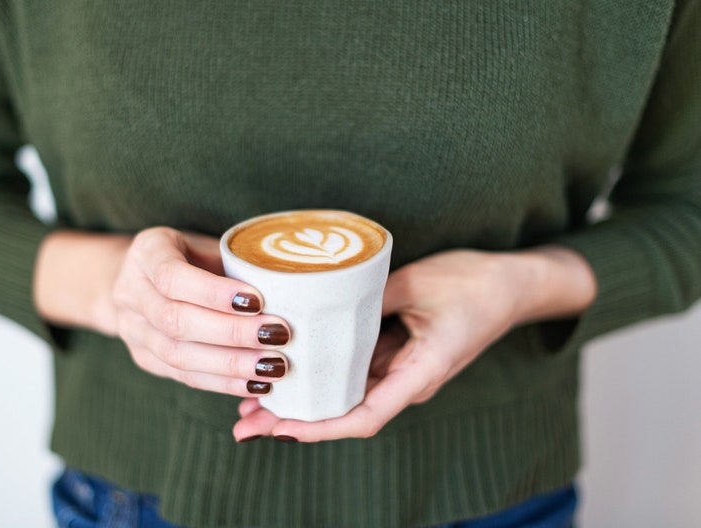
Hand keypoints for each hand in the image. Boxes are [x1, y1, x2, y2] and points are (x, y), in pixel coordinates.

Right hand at [35, 227, 290, 397]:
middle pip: (175, 321)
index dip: (214, 293)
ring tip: (273, 365)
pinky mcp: (144, 358)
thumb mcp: (207, 244)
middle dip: (232, 332)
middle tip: (277, 335)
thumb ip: (235, 264)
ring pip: (178, 355)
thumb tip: (289, 288)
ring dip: (231, 364)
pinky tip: (255, 383)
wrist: (144, 277)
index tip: (257, 300)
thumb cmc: (191, 255)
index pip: (173, 276)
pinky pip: (183, 376)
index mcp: (146, 252)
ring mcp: (132, 329)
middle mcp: (130, 292)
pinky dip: (223, 383)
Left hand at [232, 247, 595, 441]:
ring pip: (346, 396)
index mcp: (419, 373)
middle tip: (245, 423)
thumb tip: (316, 304)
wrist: (512, 284)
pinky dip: (322, 375)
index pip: (364, 417)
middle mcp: (407, 381)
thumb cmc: (474, 284)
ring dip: (302, 401)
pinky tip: (293, 368)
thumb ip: (367, 297)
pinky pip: (355, 372)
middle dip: (295, 421)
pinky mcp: (397, 355)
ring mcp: (401, 370)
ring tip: (253, 404)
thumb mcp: (416, 283)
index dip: (319, 428)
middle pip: (345, 414)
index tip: (279, 429)